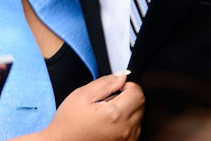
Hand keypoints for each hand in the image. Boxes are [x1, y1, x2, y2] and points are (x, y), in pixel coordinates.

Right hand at [15, 72, 144, 140]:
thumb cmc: (70, 121)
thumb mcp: (83, 94)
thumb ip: (106, 82)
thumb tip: (122, 76)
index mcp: (115, 114)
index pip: (138, 93)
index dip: (127, 85)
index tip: (116, 87)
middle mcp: (125, 129)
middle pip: (140, 104)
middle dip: (128, 96)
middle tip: (108, 99)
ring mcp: (126, 139)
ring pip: (138, 116)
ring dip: (127, 110)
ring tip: (106, 112)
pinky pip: (133, 129)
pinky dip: (125, 122)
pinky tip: (109, 122)